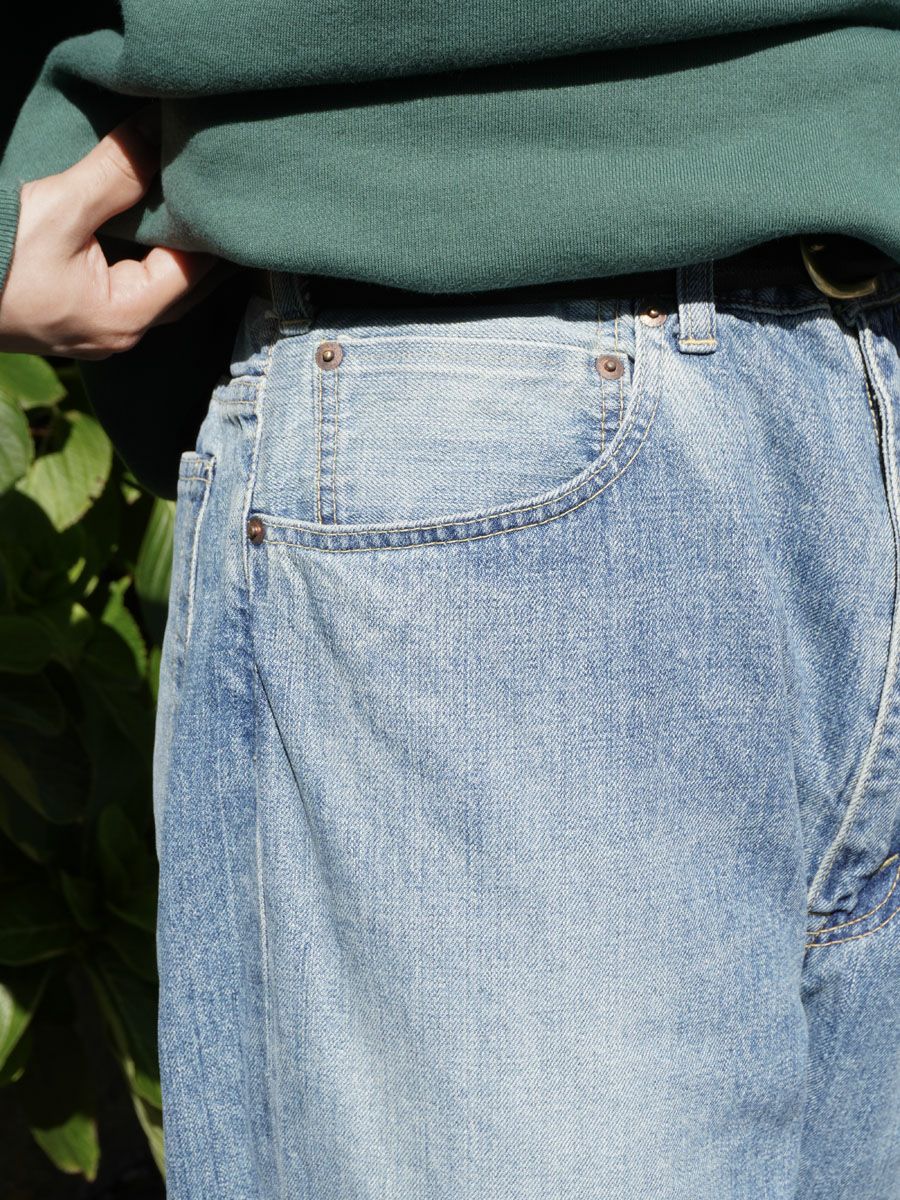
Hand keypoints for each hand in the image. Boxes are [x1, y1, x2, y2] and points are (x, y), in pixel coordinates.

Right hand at [0, 105, 219, 358]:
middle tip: (224, 199)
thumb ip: (115, 173)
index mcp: (126, 317)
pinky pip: (128, 291)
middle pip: (182, 287)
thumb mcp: (59, 206)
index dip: (212, 230)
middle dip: (202, 245)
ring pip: (156, 291)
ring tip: (194, 209)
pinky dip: (145, 262)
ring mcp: (98, 334)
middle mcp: (121, 335)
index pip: (193, 271)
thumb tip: (157, 131)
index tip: (224, 190)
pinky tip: (150, 232)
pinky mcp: (77, 322)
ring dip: (174, 254)